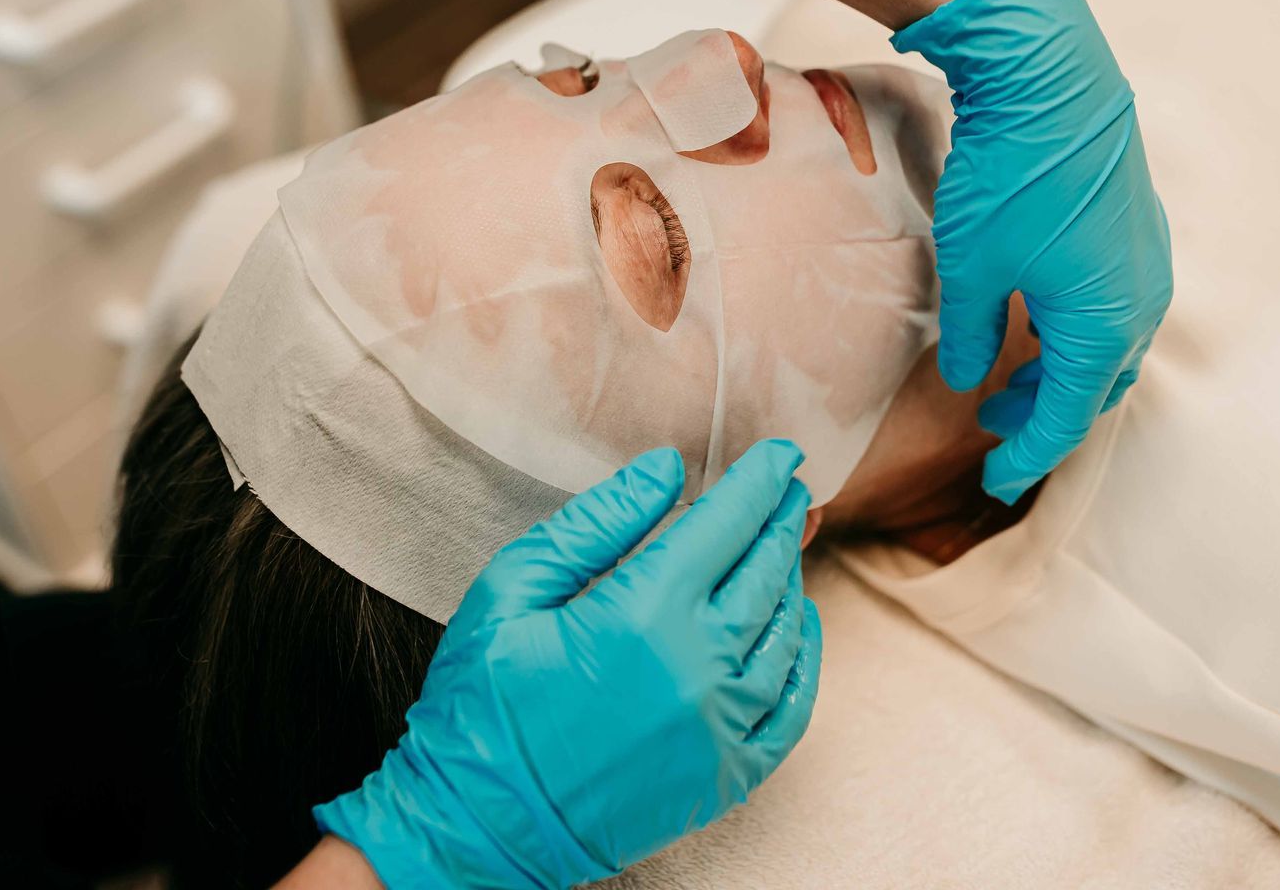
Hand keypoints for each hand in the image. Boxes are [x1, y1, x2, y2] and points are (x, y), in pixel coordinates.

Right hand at [314, 440, 821, 888]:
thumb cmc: (481, 703)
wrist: (476, 825)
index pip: (729, 522)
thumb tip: (666, 470)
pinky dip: (804, 659)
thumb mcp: (512, 589)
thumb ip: (597, 523)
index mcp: (644, 611)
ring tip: (786, 550)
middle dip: (783, 521)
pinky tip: (796, 629)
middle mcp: (698, 665)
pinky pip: (792, 708)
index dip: (761, 480)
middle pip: (767, 570)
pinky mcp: (727, 777)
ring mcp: (721, 726)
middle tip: (792, 492)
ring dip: (792, 581)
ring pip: (786, 633)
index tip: (782, 454)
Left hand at [894, 0, 1172, 503]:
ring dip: (1061, 369)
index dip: (1026, 456)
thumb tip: (970, 378)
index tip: (991, 480)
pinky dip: (1077, 328)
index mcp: (1102, 329)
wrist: (1051, 78)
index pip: (1066, 420)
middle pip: (1095, 388)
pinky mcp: (1140, 229)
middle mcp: (1141, 305)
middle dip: (1044, 413)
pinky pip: (1116, 305)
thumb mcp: (973, 267)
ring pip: (1109, 347)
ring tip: (1007, 371)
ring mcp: (1148, 265)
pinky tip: (1034, 313)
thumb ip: (972, 335)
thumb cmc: (1010, 177)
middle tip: (990, 422)